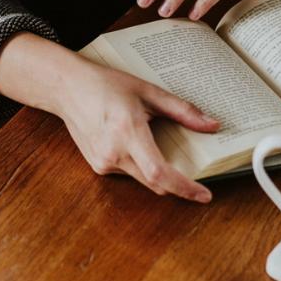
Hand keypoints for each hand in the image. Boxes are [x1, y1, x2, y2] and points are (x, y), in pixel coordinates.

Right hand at [0, 34, 219, 202]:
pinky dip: (141, 165)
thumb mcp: (148, 92)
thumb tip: (211, 125)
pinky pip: (128, 172)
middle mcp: (114, 153)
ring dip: (158, 171)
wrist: (68, 88)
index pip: (160, 173)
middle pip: (155, 183)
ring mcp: (103, 163)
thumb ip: (182, 110)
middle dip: (178, 183)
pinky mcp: (98, 166)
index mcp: (128, 132)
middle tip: (196, 176)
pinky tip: (135, 142)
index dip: (185, 188)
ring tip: (158, 143)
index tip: (204, 196)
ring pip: (142, 179)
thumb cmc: (106, 84)